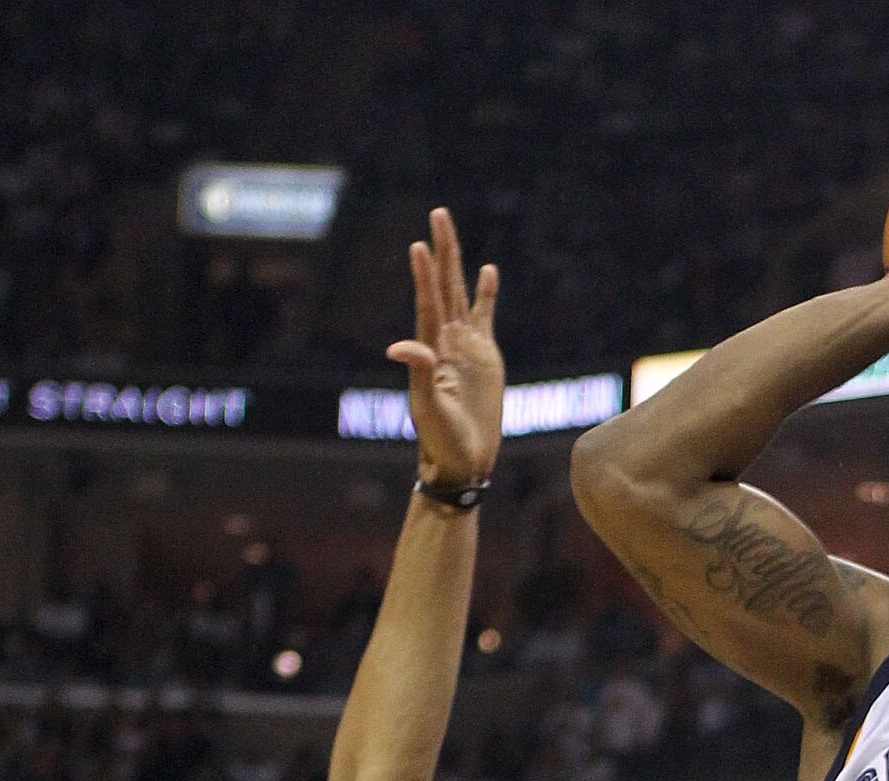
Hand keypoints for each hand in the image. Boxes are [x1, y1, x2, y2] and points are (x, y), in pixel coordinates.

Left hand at [387, 206, 503, 486]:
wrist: (462, 460)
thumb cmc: (441, 439)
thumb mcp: (428, 407)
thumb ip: (419, 374)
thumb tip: (400, 346)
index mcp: (430, 351)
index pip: (428, 304)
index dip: (425, 275)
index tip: (419, 245)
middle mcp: (445, 341)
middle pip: (444, 286)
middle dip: (441, 250)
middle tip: (437, 213)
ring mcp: (465, 346)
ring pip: (460, 293)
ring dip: (457, 261)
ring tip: (448, 227)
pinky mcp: (484, 356)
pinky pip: (485, 316)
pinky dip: (486, 294)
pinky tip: (488, 270)